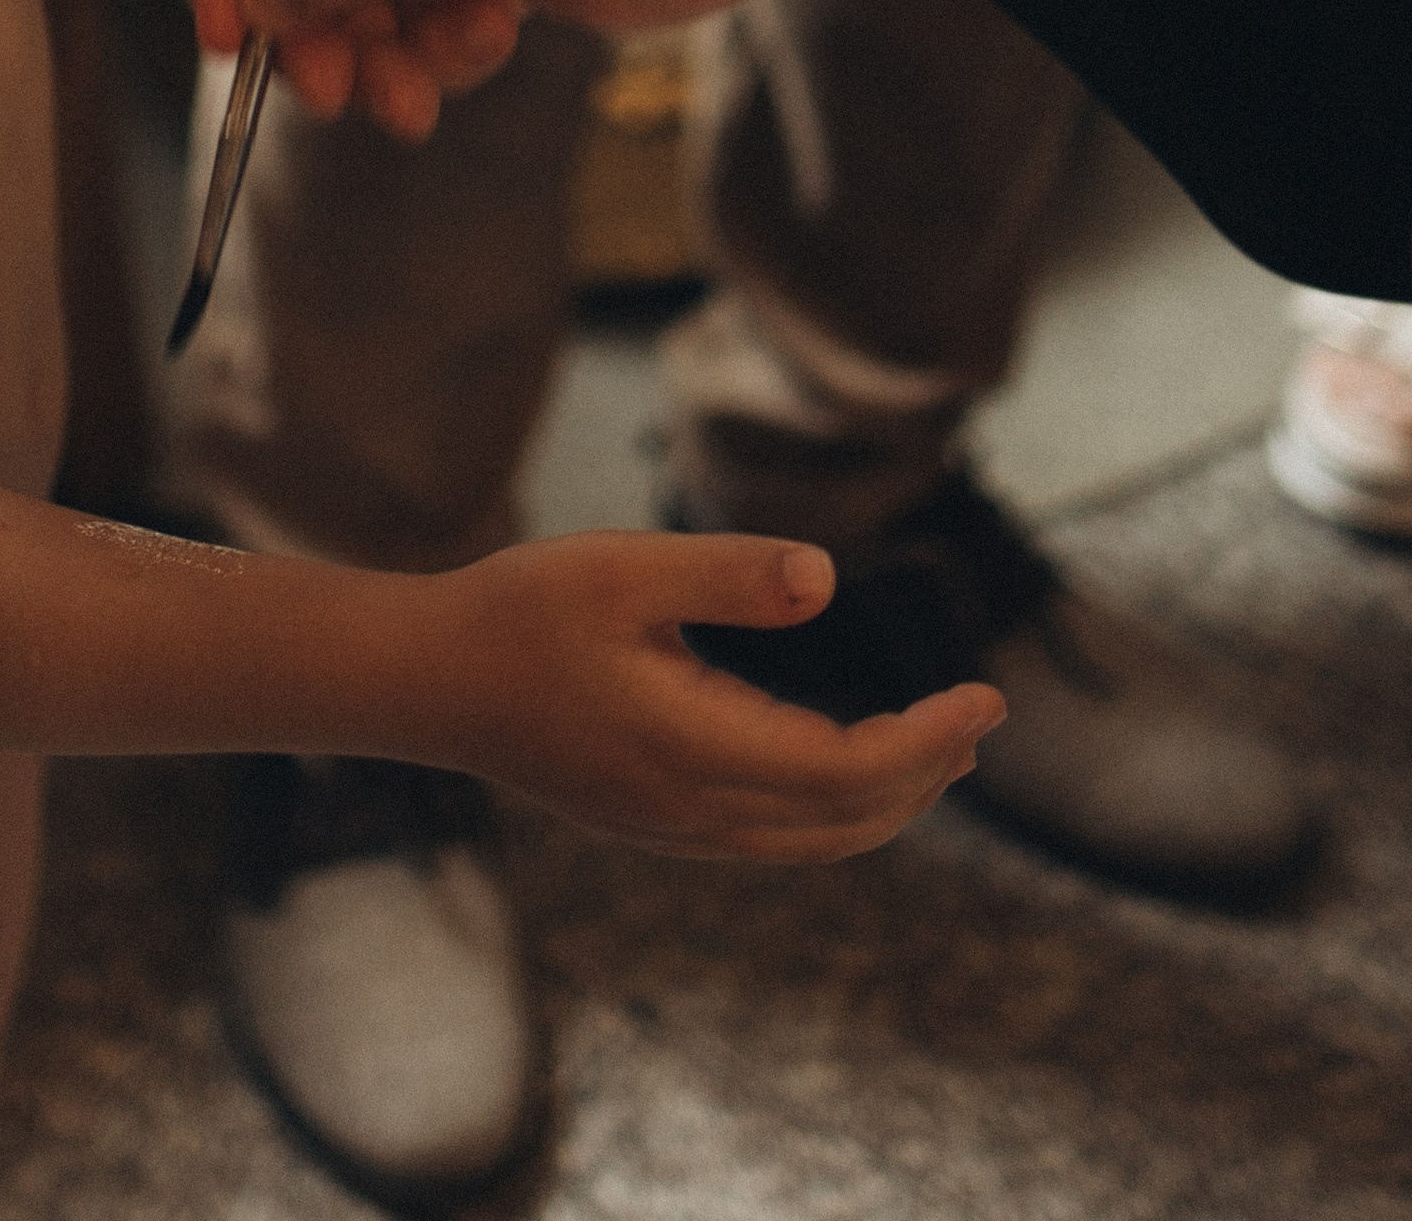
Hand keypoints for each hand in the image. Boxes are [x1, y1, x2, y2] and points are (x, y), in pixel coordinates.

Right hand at [434, 530, 1002, 861]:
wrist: (424, 683)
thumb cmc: (518, 612)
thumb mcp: (622, 569)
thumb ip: (728, 577)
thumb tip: (828, 581)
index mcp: (693, 750)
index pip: (849, 773)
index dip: (929, 742)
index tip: (987, 699)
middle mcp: (690, 809)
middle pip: (843, 823)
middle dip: (923, 775)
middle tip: (980, 718)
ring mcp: (668, 825)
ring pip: (809, 840)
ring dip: (882, 802)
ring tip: (934, 748)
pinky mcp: (649, 819)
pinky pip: (769, 836)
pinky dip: (829, 811)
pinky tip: (838, 768)